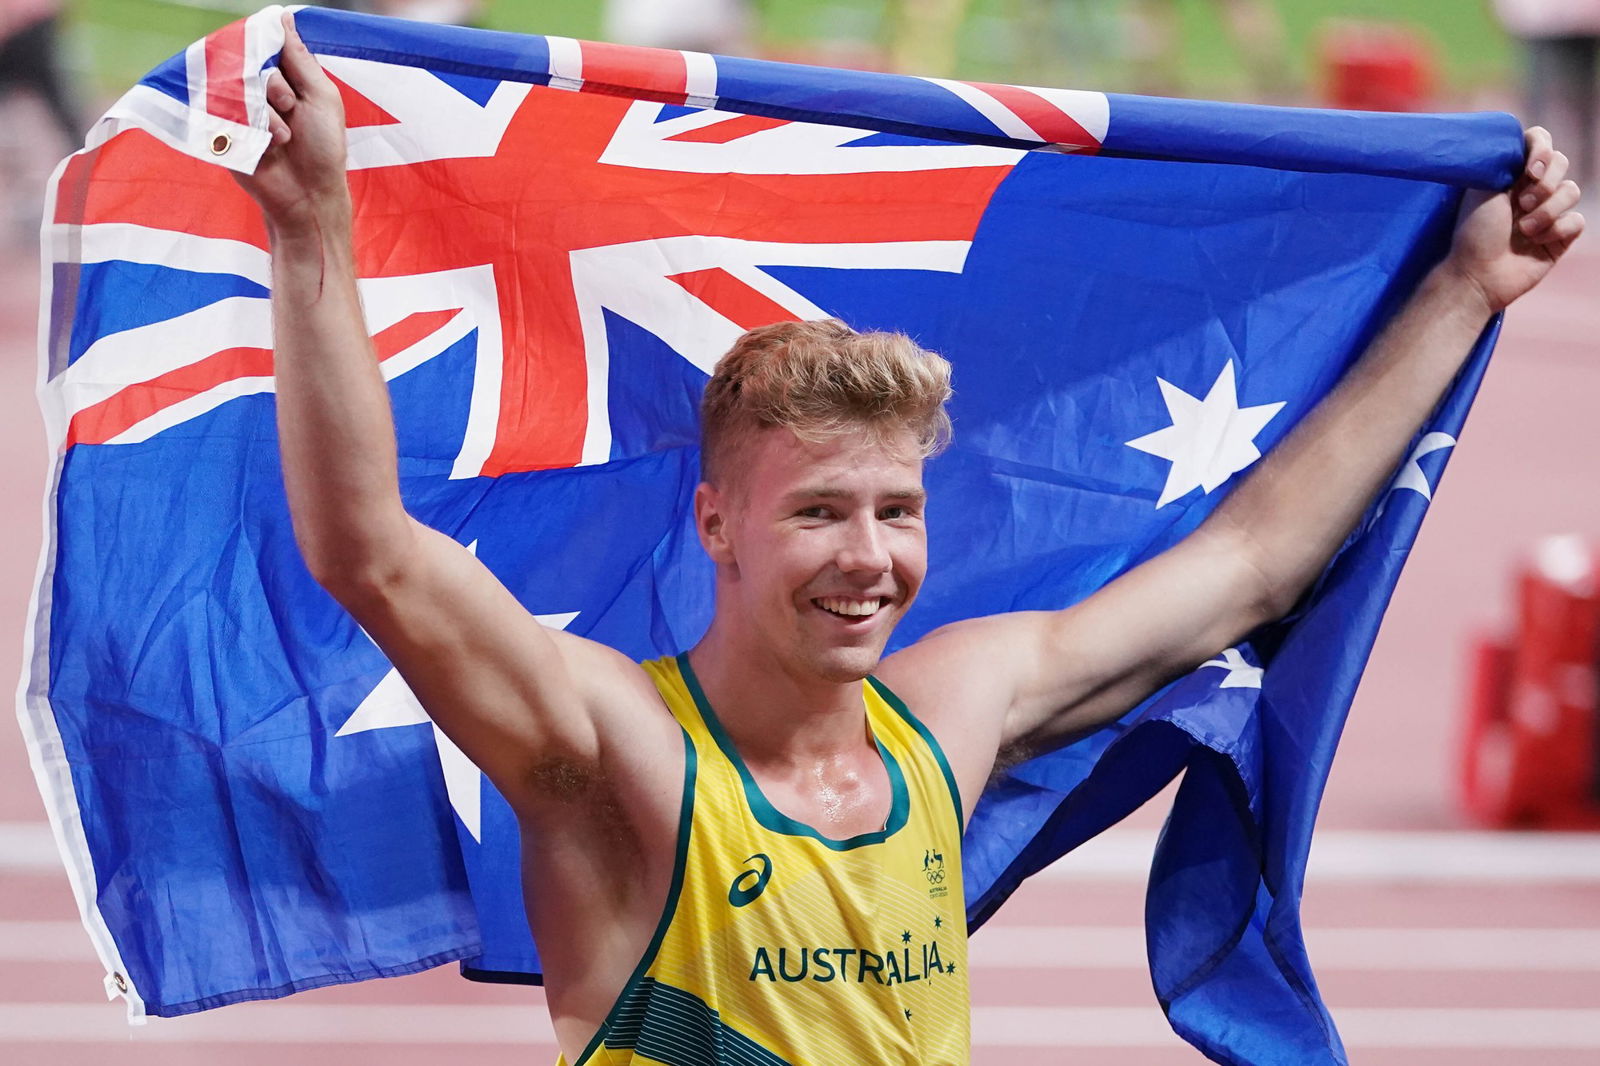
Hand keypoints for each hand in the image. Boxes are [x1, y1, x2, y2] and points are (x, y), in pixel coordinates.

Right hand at [234, 12, 349, 235]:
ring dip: (269, 110)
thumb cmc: (323, 148)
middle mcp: (258, 91)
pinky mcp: (224, 131)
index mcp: (283, 79)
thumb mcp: (321, 96)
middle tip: (291, 107)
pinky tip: (269, 145)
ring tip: (285, 137)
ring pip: (240, 86)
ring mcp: (239, 111)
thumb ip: (300, 57)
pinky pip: (229, 111)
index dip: (271, 51)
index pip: (265, 45)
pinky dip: (255, 126)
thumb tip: (284, 15)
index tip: (285, 71)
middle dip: (275, 84)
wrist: (310, 195)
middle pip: (250, 62)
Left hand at [1443, 126, 1584, 314]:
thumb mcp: (1482, 188)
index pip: (1540, 140)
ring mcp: (1549, 212)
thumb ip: (1505, 160)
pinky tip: (1536, 242)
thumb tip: (1523, 138)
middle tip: (1520, 204)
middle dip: (1544, 183)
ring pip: (1572, 191)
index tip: (1529, 169)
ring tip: (1524, 229)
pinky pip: (1577, 220)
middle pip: (1562, 162)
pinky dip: (1556, 230)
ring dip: (1547, 210)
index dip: (1541, 148)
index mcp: (1511, 174)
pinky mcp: (1561, 236)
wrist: (1477, 274)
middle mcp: (1532, 189)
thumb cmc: (1473, 232)